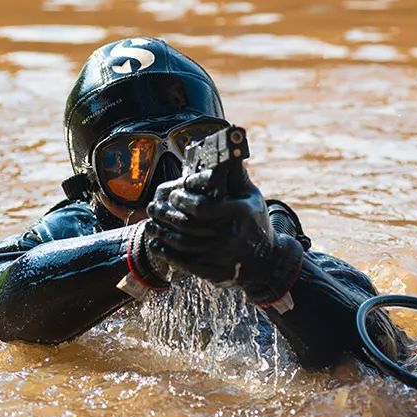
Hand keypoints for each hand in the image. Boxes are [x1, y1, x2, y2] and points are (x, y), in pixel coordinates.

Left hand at [144, 169, 303, 303]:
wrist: (265, 261)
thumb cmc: (254, 221)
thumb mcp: (250, 196)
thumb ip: (235, 174)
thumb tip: (229, 144)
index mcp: (239, 214)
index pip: (201, 207)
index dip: (183, 200)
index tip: (174, 193)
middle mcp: (230, 236)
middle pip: (187, 226)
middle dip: (165, 215)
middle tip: (153, 207)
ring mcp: (222, 256)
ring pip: (182, 245)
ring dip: (161, 234)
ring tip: (150, 223)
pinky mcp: (214, 272)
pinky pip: (184, 263)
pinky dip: (166, 254)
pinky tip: (156, 244)